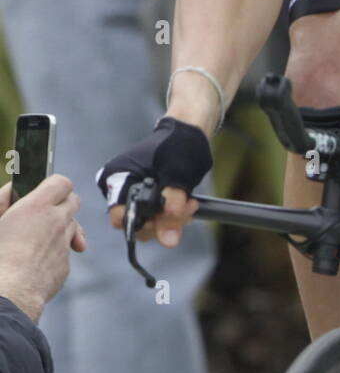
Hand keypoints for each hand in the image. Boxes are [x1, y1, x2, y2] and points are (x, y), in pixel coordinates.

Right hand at [0, 176, 85, 321]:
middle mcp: (57, 223)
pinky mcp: (65, 267)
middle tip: (42, 214)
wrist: (8, 294)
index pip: (61, 182)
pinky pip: (65, 253)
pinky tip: (35, 263)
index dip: (54, 185)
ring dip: (59, 229)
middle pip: (73, 202)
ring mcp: (63, 245)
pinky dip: (55, 253)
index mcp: (37, 207)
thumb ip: (3, 200)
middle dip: (61, 205)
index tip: (43, 191)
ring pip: (71, 228)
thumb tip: (13, 192)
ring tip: (36, 240)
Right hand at [97, 117, 211, 247]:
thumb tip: (168, 241)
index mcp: (117, 176)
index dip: (146, 223)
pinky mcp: (142, 196)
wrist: (187, 131)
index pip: (120, 218)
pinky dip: (170, 213)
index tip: (171, 214)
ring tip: (188, 203)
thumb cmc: (181, 145)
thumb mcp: (180, 175)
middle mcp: (117, 186)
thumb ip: (173, 208)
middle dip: (164, 221)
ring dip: (170, 219)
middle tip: (187, 207)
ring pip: (147, 223)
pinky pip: (153, 215)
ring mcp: (129, 191)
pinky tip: (184, 202)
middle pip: (135, 224)